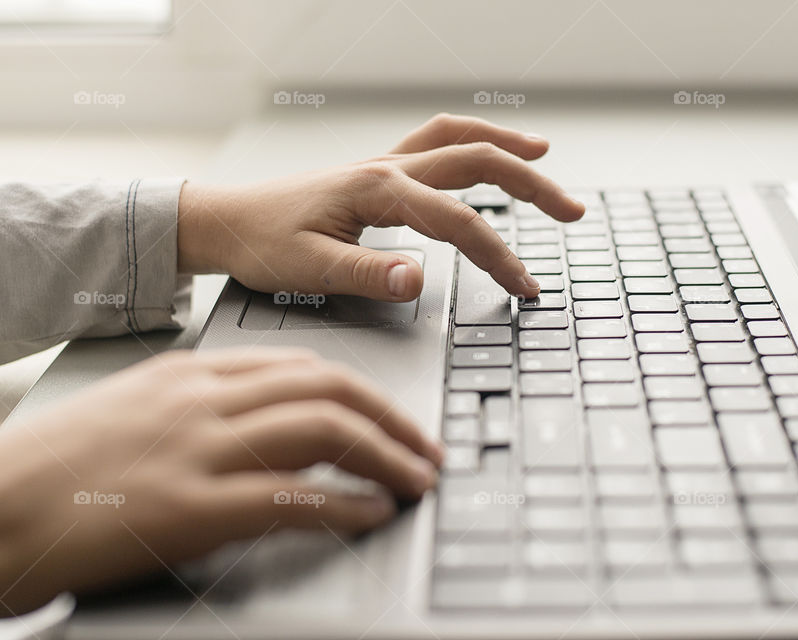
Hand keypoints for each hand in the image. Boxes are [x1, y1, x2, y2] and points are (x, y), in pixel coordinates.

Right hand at [0, 347, 441, 615]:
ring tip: (416, 480)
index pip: (304, 366)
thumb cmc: (60, 465)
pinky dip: (343, 505)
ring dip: (384, 456)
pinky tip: (370, 515)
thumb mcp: (139, 410)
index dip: (364, 392)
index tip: (393, 417)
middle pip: (327, 388)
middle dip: (392, 418)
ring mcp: (197, 450)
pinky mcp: (186, 508)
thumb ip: (204, 405)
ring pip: (320, 430)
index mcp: (193, 374)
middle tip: (426, 449)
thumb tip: (268, 421)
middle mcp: (203, 400)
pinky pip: (290, 497)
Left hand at [177, 113, 583, 300]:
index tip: (525, 287)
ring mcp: (384, 166)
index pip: (458, 222)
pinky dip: (471, 142)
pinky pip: (435, 143)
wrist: (225, 221)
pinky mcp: (378, 174)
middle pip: (477, 160)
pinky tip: (484, 153)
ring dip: (505, 146)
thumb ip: (364, 274)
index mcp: (377, 191)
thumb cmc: (261, 243)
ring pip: (459, 140)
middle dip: (531, 184)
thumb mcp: (307, 269)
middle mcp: (387, 169)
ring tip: (544, 155)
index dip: (499, 256)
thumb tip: (418, 280)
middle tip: (571, 211)